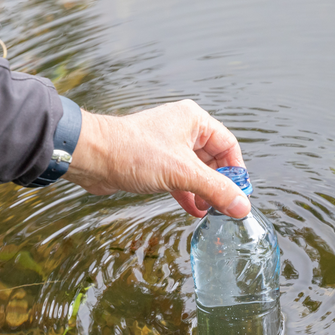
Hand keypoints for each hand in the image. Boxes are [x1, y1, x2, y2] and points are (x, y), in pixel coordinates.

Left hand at [62, 99, 250, 217]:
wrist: (92, 157)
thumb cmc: (133, 152)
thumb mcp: (182, 173)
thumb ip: (215, 189)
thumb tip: (242, 206)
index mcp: (194, 121)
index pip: (228, 145)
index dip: (236, 171)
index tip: (240, 194)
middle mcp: (182, 130)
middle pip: (214, 160)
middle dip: (219, 185)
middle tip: (225, 207)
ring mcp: (168, 147)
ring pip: (196, 172)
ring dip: (203, 192)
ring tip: (209, 212)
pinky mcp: (154, 163)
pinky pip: (179, 179)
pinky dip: (188, 194)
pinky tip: (194, 210)